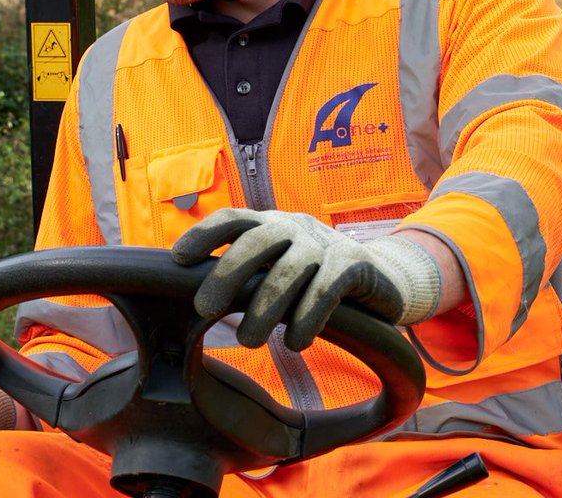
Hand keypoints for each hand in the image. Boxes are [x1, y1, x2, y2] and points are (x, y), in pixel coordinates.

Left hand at [172, 208, 441, 350]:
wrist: (384, 282)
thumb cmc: (318, 282)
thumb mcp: (282, 273)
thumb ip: (249, 279)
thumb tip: (197, 300)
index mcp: (273, 225)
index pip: (234, 219)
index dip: (205, 234)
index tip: (177, 258)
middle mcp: (297, 227)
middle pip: (258, 240)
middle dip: (227, 273)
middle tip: (205, 309)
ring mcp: (327, 242)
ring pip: (289, 269)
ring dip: (265, 307)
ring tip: (249, 341)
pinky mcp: (355, 263)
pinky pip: (325, 289)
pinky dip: (307, 317)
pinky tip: (296, 342)